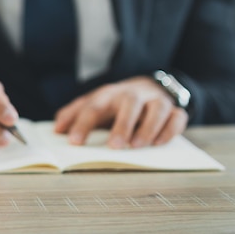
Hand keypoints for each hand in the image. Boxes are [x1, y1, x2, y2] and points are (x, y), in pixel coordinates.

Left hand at [53, 76, 188, 148]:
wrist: (149, 87)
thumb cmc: (116, 102)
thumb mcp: (93, 103)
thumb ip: (74, 115)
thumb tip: (57, 130)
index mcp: (108, 94)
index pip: (93, 106)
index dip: (82, 123)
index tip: (74, 142)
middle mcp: (133, 94)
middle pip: (129, 103)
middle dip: (122, 124)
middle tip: (114, 146)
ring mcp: (155, 100)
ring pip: (157, 108)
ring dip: (148, 127)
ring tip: (137, 146)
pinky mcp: (174, 109)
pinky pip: (177, 117)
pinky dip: (170, 130)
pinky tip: (159, 143)